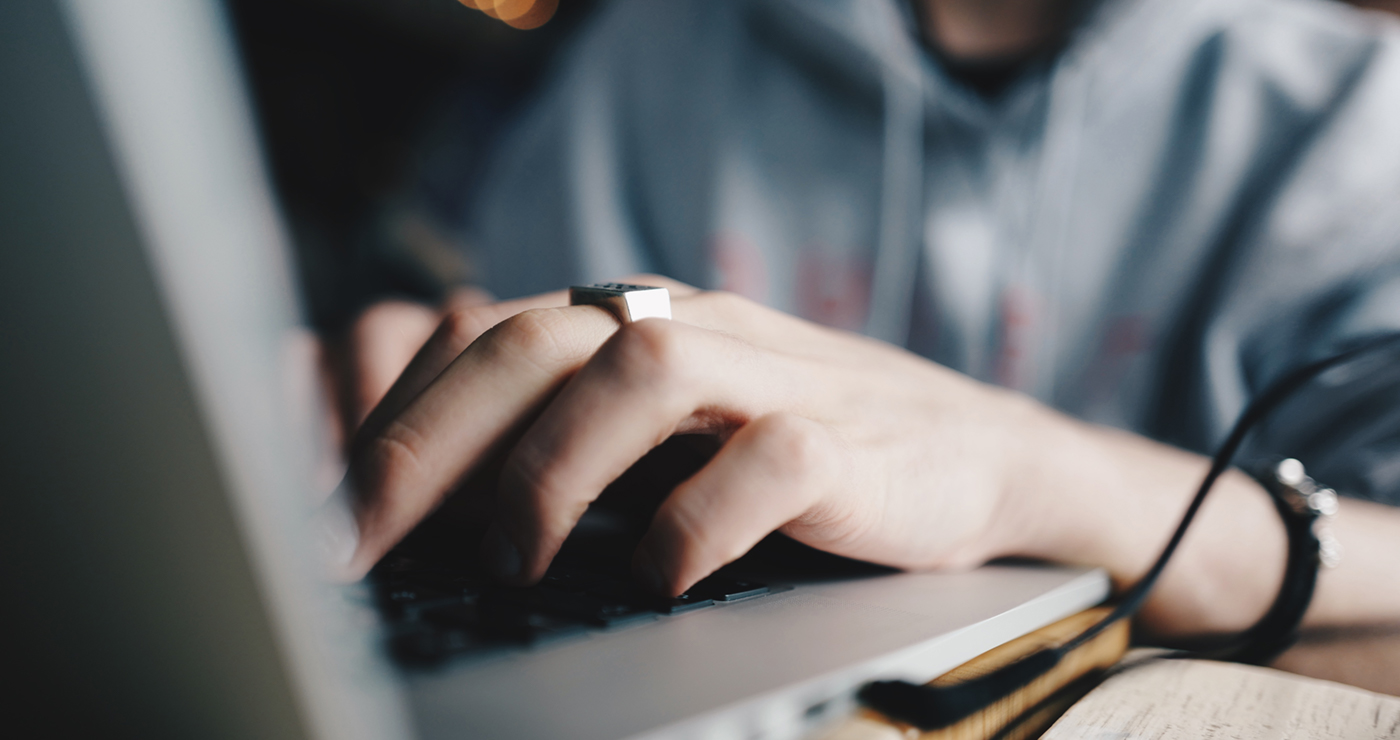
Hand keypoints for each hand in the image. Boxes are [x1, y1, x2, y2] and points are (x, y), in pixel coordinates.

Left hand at [338, 276, 1042, 594]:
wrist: (971, 453)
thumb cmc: (799, 451)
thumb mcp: (672, 436)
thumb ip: (576, 443)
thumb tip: (433, 516)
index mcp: (637, 324)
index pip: (488, 341)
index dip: (397, 422)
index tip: (334, 516)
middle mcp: (693, 330)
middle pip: (538, 342)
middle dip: (432, 442)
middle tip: (367, 540)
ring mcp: (774, 376)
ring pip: (642, 371)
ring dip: (554, 466)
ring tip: (513, 558)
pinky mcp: (848, 440)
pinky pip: (765, 459)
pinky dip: (697, 520)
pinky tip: (661, 578)